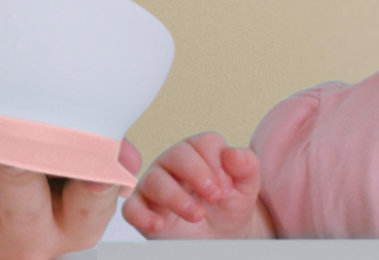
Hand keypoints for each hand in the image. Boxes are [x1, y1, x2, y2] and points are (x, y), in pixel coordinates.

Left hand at [0, 139, 140, 258]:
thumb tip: (124, 155)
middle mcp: (22, 239)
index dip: (90, 172)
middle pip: (20, 192)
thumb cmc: (42, 212)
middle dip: (15, 151)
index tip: (90, 146)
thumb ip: (99, 168)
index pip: (88, 199)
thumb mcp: (79, 197)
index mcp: (67, 227)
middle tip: (8, 116)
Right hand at [122, 131, 272, 238]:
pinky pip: (132, 207)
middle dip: (198, 174)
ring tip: (197, 215)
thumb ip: (246, 165)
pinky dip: (142, 215)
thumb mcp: (246, 186)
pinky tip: (159, 224)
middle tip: (215, 196)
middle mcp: (174, 162)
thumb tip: (232, 154)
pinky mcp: (143, 208)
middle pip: (178, 154)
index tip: (228, 187)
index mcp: (199, 150)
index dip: (218, 164)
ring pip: (155, 180)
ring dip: (176, 197)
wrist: (221, 235)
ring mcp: (156, 183)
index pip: (204, 143)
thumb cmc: (229, 203)